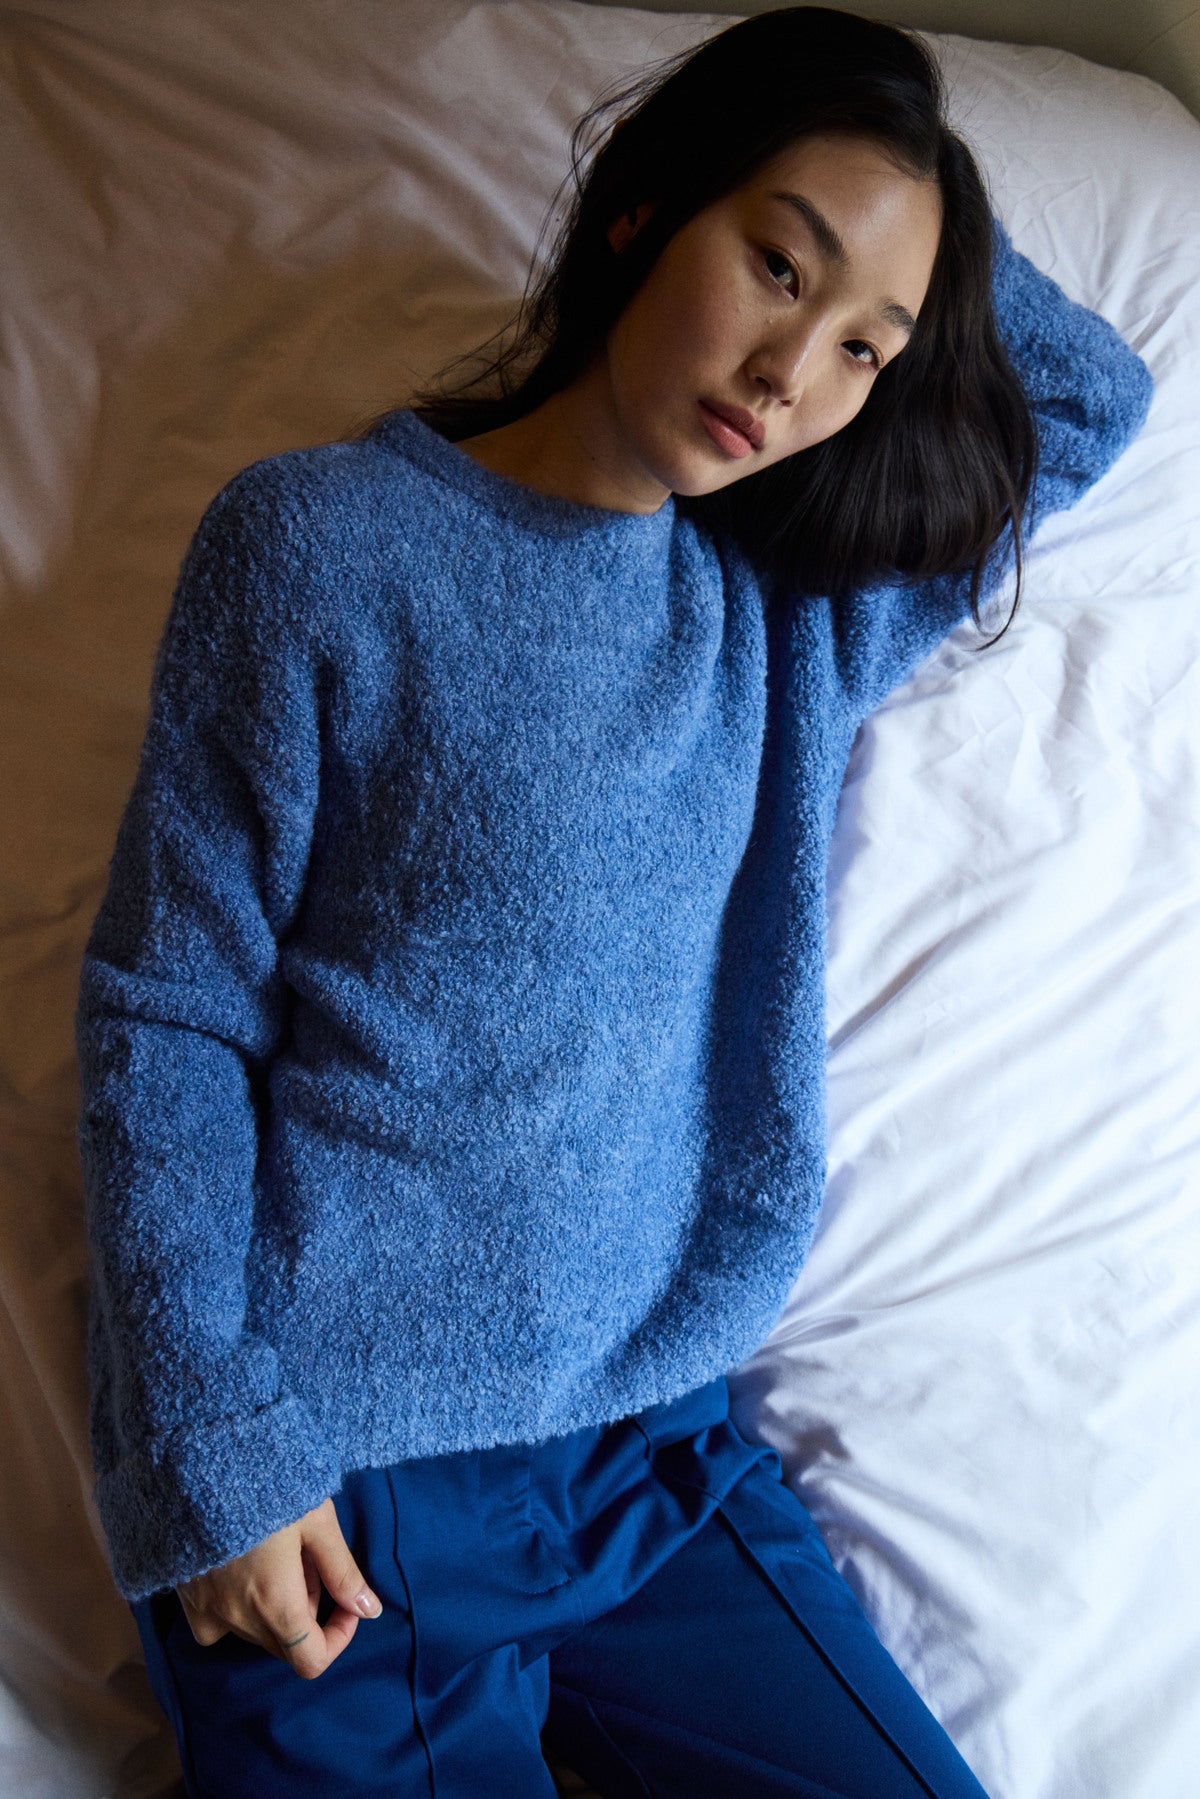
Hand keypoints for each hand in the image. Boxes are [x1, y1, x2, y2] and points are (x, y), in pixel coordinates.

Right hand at [174, 1496, 382, 1679]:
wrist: (202, 1465)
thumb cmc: (268, 1486)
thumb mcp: (317, 1521)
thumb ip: (342, 1572)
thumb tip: (370, 1610)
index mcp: (275, 1605)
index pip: (312, 1660)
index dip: (339, 1637)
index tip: (345, 1602)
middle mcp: (237, 1619)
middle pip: (285, 1644)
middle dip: (308, 1610)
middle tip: (309, 1559)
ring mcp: (206, 1612)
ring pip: (254, 1631)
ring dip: (275, 1606)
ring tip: (278, 1552)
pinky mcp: (184, 1600)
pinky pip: (218, 1623)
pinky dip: (238, 1605)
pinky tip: (242, 1566)